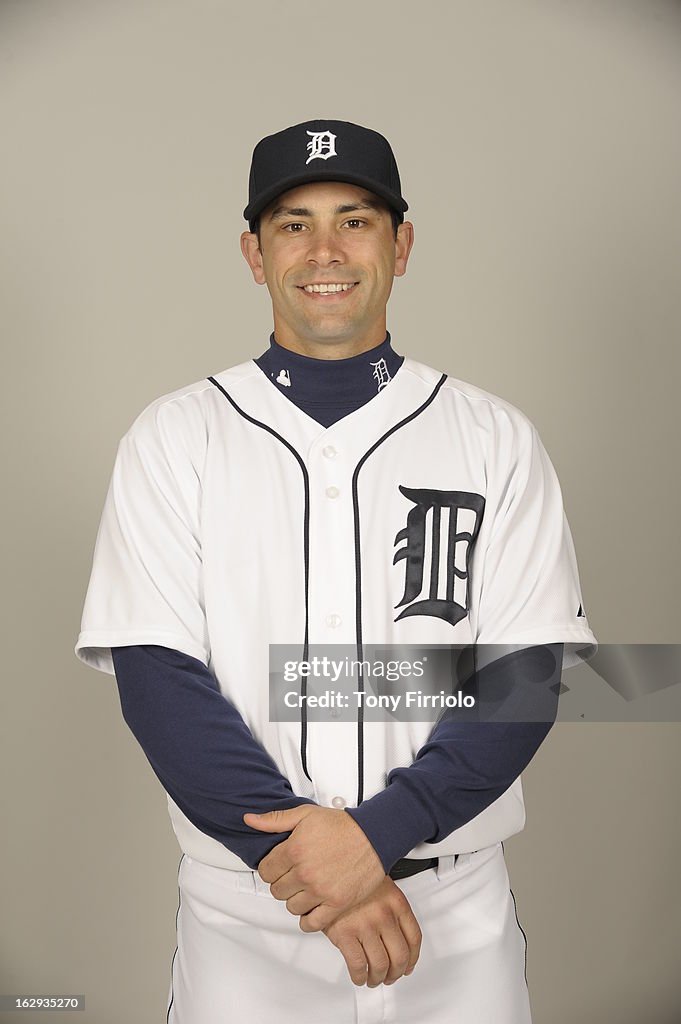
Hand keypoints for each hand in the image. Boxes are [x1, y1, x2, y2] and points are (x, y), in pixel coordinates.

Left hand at [243, 805, 384, 931]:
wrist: (374, 836)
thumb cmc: (342, 826)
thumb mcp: (305, 814)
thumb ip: (274, 820)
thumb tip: (250, 820)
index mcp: (294, 850)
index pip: (265, 871)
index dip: (271, 868)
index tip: (280, 866)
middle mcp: (305, 873)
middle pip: (277, 890)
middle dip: (283, 883)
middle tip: (295, 876)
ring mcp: (320, 891)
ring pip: (291, 907)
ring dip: (296, 900)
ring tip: (306, 889)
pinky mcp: (336, 904)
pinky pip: (311, 924)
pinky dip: (308, 919)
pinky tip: (313, 907)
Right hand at [323, 876, 421, 987]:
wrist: (328, 867)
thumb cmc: (353, 875)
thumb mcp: (381, 884)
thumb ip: (392, 908)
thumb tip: (399, 936)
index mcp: (396, 902)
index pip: (414, 939)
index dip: (412, 958)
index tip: (408, 965)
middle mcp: (384, 915)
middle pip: (400, 956)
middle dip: (395, 973)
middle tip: (390, 976)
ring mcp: (365, 925)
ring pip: (380, 965)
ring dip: (377, 978)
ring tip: (373, 979)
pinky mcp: (345, 933)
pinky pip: (358, 965)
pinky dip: (359, 977)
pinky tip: (358, 976)